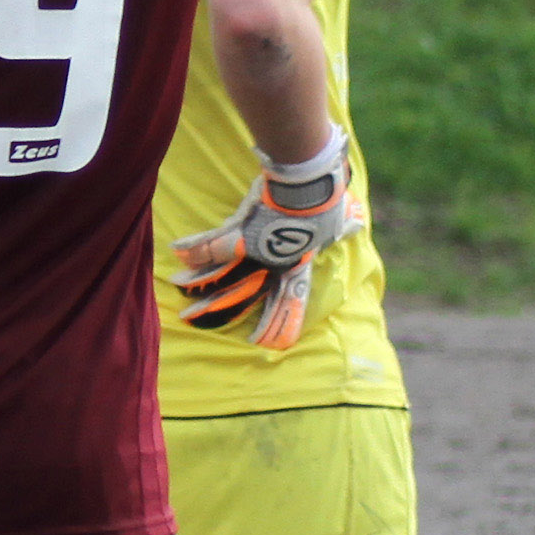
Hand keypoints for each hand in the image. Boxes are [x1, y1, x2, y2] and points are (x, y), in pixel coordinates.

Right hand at [172, 127, 365, 349]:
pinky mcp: (239, 229)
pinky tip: (177, 251)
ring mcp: (252, 249)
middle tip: (206, 326)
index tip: (269, 345)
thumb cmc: (325, 204)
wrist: (308, 189)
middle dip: (222, 312)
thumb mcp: (337, 220)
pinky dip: (194, 245)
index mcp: (296, 266)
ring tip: (182, 298)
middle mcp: (271, 264)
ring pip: (222, 273)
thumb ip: (344, 225)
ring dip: (200, 285)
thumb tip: (357, 222)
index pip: (287, 302)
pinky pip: (213, 241)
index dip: (278, 323)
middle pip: (244, 294)